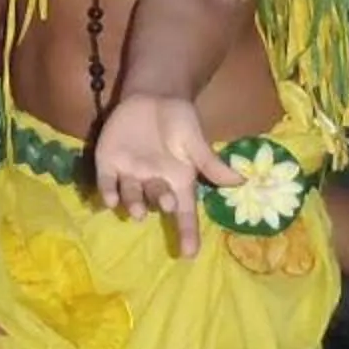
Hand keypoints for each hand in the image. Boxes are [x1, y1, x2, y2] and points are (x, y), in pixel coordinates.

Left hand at [93, 95, 233, 259]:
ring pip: (131, 195)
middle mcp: (154, 183)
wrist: (152, 94)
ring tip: (137, 209)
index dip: (187, 232)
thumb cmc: (178, 119)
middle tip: (165, 203)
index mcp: (177, 181)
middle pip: (157, 201)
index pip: (184, 212)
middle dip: (160, 203)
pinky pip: (107, 182)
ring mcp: (130, 174)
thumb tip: (240, 181)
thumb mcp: (196, 140)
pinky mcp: (108, 163)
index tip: (190, 255)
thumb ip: (210, 162)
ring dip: (134, 203)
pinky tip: (109, 199)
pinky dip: (108, 191)